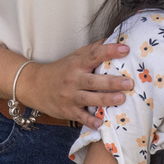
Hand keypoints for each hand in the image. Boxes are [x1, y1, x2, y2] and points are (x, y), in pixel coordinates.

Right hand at [19, 41, 133, 128]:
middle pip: (94, 81)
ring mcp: (70, 96)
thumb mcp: (75, 56)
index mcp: (77, 64)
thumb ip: (94, 49)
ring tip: (121, 99)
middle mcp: (73, 79)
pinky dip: (90, 121)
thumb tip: (114, 39)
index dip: (110, 51)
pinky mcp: (67, 111)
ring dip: (106, 99)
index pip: (94, 55)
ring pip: (89, 99)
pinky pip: (80, 117)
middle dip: (113, 82)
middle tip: (129, 83)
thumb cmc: (61, 69)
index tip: (126, 49)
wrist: (35, 85)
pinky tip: (101, 124)